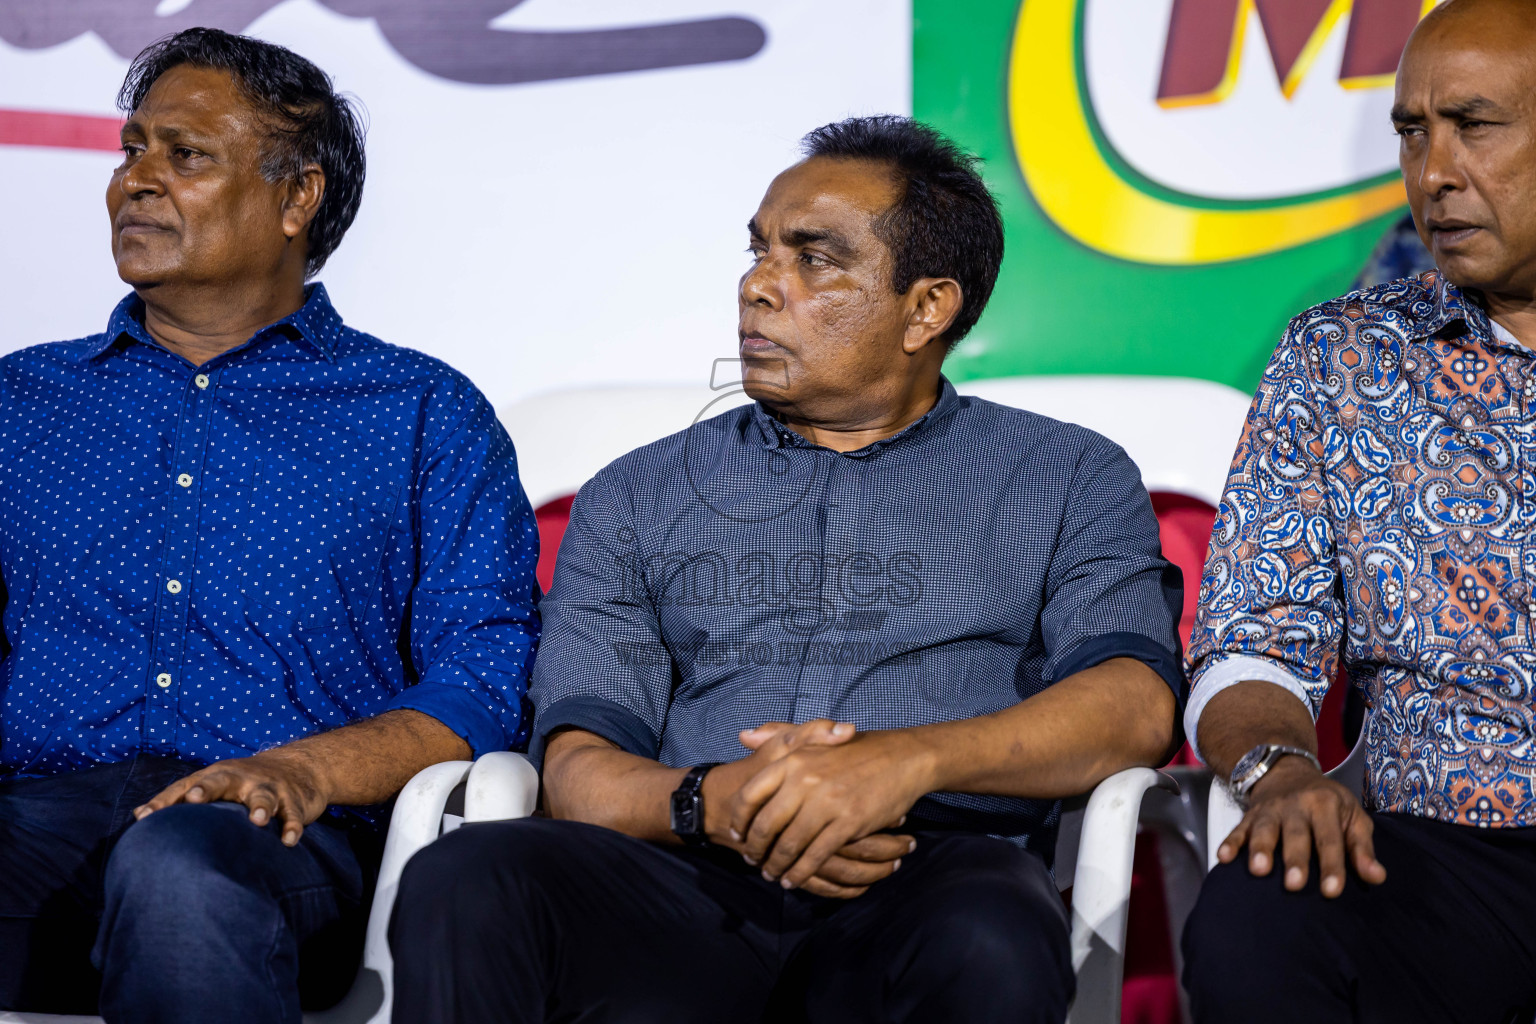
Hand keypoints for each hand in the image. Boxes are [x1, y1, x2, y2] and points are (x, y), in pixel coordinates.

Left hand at [133, 749, 330, 846]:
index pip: (186, 786)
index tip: (145, 817)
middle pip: (222, 780)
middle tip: (194, 799)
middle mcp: (241, 779)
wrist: (300, 767)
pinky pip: (293, 814)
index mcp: (218, 776)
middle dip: (208, 789)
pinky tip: (288, 841)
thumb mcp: (214, 783)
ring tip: (257, 821)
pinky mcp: (294, 801)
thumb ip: (178, 798)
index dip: (166, 801)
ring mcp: (270, 788)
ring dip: (260, 807)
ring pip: (263, 796)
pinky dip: (293, 826)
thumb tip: (138, 815)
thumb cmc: (245, 782)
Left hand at [727, 730, 932, 892]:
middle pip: (766, 825)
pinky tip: (794, 879)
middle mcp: (804, 780)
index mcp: (793, 759)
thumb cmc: (855, 748)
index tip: (737, 833)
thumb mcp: (814, 737)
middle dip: (755, 848)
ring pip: (789, 845)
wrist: (902, 758)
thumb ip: (777, 735)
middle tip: (751, 860)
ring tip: (771, 874)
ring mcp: (826, 803)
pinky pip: (816, 855)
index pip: (751, 794)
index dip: (739, 819)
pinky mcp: (847, 823)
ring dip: (776, 865)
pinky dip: (801, 872)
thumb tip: (743, 737)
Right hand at [1218, 755, 1385, 896]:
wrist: (1287, 771)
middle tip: (1294, 885)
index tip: (1331, 891)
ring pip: (1265, 829)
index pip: (1330, 839)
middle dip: (1295, 859)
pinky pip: (1238, 828)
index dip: (1332, 865)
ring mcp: (1270, 810)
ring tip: (1259, 870)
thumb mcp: (1353, 816)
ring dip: (1260, 849)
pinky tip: (1224, 857)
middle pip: (1296, 835)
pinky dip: (1230, 842)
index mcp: (1325, 805)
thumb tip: (1376, 877)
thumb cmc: (1327, 803)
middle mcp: (1296, 805)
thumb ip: (1362, 848)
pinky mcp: (1250, 815)